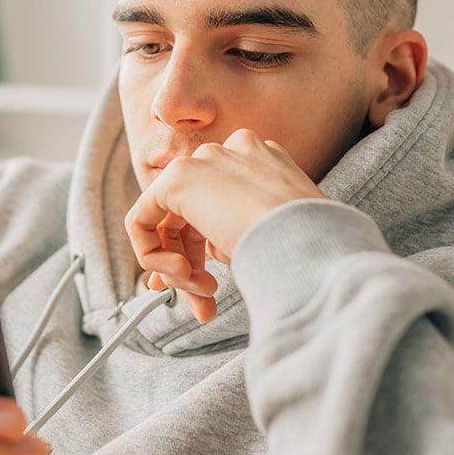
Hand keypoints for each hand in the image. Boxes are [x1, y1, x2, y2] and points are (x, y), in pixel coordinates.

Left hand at [125, 129, 325, 321]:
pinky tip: (183, 276)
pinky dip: (153, 256)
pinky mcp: (178, 178)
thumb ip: (231, 238)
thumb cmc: (310, 248)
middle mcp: (232, 151)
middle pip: (190, 215)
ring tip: (205, 295)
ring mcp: (205, 161)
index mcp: (262, 161)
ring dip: (179, 268)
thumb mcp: (272, 236)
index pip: (217, 203)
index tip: (207, 287)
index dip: (203, 250)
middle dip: (190, 265)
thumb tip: (199, 263)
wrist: (311, 241)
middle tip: (205, 303)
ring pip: (167, 222)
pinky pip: (141, 221)